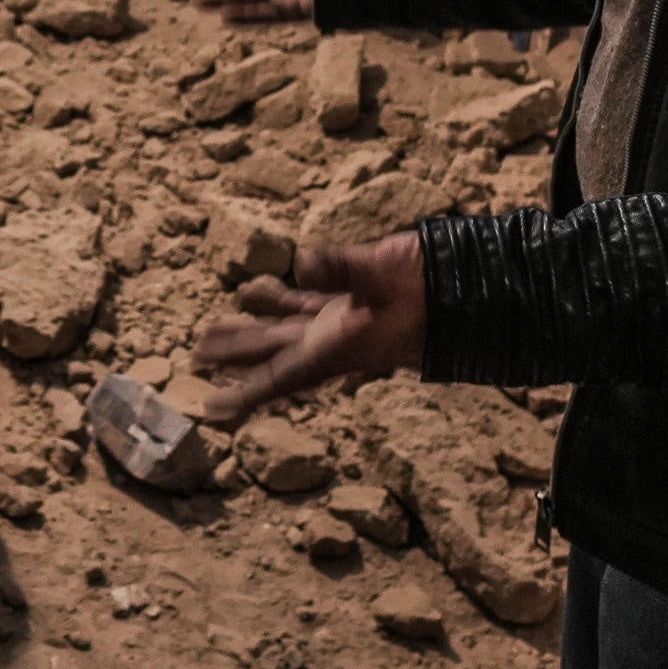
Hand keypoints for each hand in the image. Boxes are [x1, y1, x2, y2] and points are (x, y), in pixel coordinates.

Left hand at [193, 232, 426, 420]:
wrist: (471, 286)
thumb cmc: (430, 287)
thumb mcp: (385, 273)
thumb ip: (345, 269)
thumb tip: (304, 259)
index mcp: (337, 347)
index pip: (281, 375)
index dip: (245, 393)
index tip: (213, 409)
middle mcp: (335, 341)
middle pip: (273, 353)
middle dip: (236, 357)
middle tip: (196, 358)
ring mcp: (344, 322)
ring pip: (286, 328)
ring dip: (252, 328)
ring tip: (214, 329)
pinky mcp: (355, 300)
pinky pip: (308, 305)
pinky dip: (283, 301)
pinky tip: (260, 292)